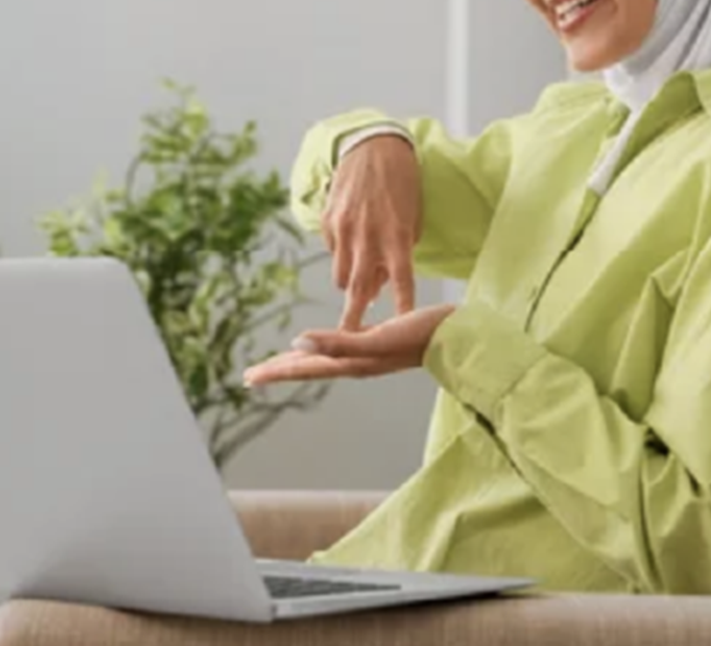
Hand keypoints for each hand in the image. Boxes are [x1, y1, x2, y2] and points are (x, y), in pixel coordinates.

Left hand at [242, 304, 454, 387]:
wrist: (461, 335)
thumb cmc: (423, 334)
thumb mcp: (379, 339)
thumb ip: (339, 343)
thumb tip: (297, 343)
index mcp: (352, 362)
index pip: (305, 368)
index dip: (275, 371)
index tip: (249, 377)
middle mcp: (357, 362)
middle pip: (309, 368)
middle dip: (279, 370)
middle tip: (250, 376)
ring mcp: (369, 354)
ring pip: (323, 360)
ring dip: (298, 361)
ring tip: (278, 362)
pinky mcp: (379, 342)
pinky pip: (341, 347)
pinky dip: (323, 346)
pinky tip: (322, 343)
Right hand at [324, 135, 420, 329]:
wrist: (372, 145)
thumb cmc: (402, 184)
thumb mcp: (411, 217)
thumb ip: (399, 251)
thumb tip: (380, 283)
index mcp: (398, 236)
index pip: (403, 282)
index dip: (401, 308)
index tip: (401, 332)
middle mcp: (370, 236)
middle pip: (361, 289)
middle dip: (353, 320)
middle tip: (349, 342)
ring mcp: (346, 229)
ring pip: (342, 276)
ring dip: (351, 284)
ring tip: (360, 280)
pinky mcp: (329, 221)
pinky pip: (333, 251)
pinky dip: (342, 254)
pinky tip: (352, 238)